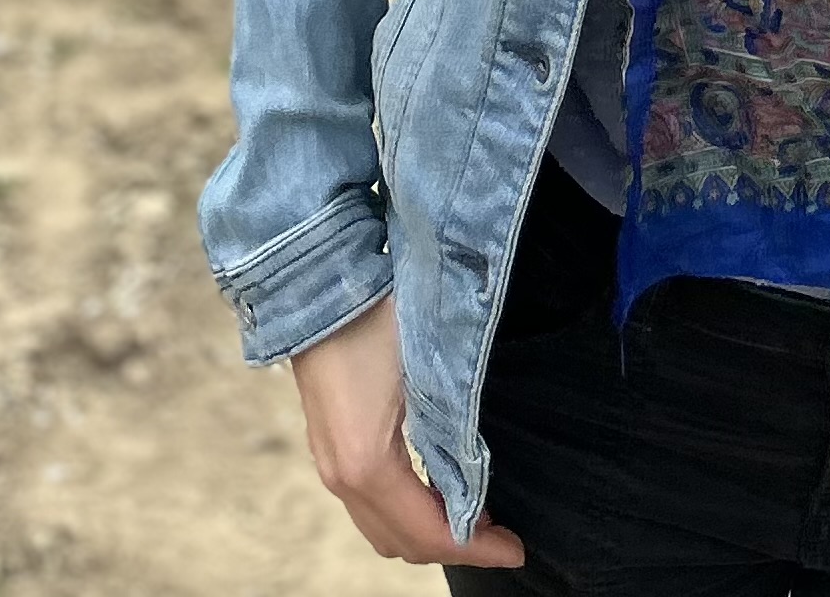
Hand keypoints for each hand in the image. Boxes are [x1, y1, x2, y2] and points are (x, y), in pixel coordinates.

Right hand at [292, 294, 525, 567]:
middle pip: (402, 543)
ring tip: (474, 512)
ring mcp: (329, 462)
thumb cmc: (373, 315)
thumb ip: (453, 429)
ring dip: (428, 531)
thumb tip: (480, 479)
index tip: (516, 550)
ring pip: (382, 529)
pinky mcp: (328, 445)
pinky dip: (406, 512)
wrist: (313, 279)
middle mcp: (340, 475)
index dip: (476, 547)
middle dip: (454, 546)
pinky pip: (369, 504)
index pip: (428, 532)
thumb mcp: (425, 369)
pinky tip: (436, 488)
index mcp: (367, 464)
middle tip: (501, 533)